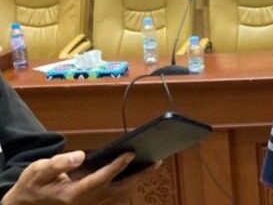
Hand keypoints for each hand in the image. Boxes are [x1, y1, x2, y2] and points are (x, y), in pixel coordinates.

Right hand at [1, 150, 156, 204]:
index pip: (100, 179)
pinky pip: (116, 199)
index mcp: (73, 194)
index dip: (116, 166)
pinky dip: (129, 187)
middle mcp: (86, 203)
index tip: (130, 153)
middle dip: (139, 177)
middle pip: (119, 190)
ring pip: (120, 196)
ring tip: (153, 165)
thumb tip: (79, 156)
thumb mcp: (38, 171)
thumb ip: (58, 164)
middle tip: (157, 161)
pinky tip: (137, 174)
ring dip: (137, 182)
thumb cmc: (34, 186)